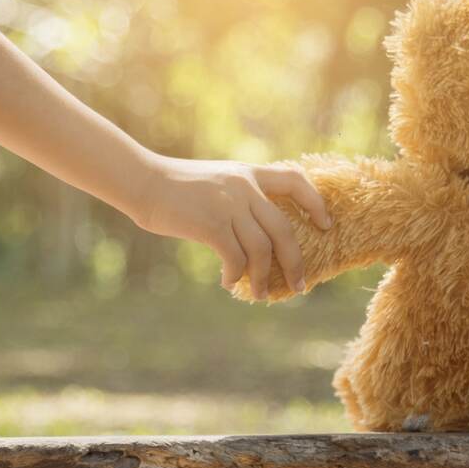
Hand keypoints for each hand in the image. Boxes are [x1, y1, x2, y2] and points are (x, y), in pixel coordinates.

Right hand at [131, 154, 332, 298]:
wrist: (143, 181)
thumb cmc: (175, 187)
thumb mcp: (215, 181)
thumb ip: (239, 198)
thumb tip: (258, 235)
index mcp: (247, 173)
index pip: (294, 180)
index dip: (315, 202)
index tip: (324, 224)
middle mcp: (243, 187)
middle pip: (283, 229)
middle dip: (295, 262)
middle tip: (300, 285)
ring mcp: (228, 204)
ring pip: (262, 249)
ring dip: (263, 277)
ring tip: (260, 294)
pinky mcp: (211, 224)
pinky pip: (235, 257)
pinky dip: (236, 274)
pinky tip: (229, 282)